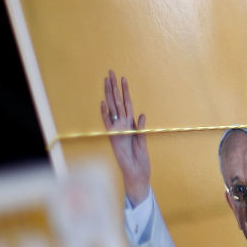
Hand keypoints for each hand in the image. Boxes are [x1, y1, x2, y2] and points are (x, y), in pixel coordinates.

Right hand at [101, 71, 150, 204]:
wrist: (136, 174)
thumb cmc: (139, 160)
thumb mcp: (143, 142)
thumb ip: (141, 129)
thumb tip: (141, 115)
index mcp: (129, 125)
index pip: (126, 104)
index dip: (124, 91)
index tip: (122, 78)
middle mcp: (122, 126)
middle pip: (117, 103)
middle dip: (114, 87)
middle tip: (110, 72)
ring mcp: (117, 131)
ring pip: (112, 109)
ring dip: (109, 95)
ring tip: (106, 81)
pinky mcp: (114, 139)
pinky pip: (108, 124)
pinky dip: (106, 114)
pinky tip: (103, 103)